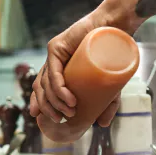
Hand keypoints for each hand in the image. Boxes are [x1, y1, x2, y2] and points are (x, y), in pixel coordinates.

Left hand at [29, 0, 135, 128]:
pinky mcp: (56, 47)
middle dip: (46, 107)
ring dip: (55, 101)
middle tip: (59, 119)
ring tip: (70, 112)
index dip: (38, 103)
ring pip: (45, 82)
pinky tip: (67, 99)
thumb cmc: (112, 55)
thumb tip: (101, 124)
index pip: (41, 88)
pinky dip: (58, 88)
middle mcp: (52, 61)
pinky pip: (53, 71)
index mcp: (58, 68)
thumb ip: (106, 104)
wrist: (117, 30)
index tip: (39, 119)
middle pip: (40, 87)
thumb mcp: (108, 85)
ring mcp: (53, 53)